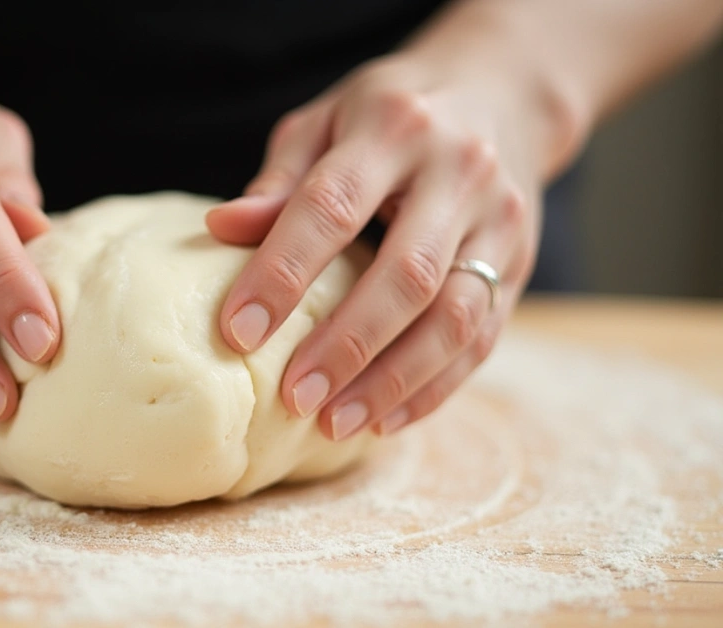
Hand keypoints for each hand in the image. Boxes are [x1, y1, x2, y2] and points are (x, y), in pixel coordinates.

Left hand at [208, 54, 553, 439]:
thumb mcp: (327, 122)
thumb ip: (280, 181)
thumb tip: (221, 229)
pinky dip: (433, 387)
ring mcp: (501, 222)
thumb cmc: (389, 114)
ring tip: (334, 423)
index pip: (332, 206)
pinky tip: (384, 418)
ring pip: (456, 317)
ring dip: (393, 380)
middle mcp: (459, 173)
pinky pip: (483, 338)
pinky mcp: (522, 263)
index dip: (283, 271)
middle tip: (293, 397)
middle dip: (346, 344)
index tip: (238, 331)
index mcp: (394, 128)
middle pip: (407, 274)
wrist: (501, 93)